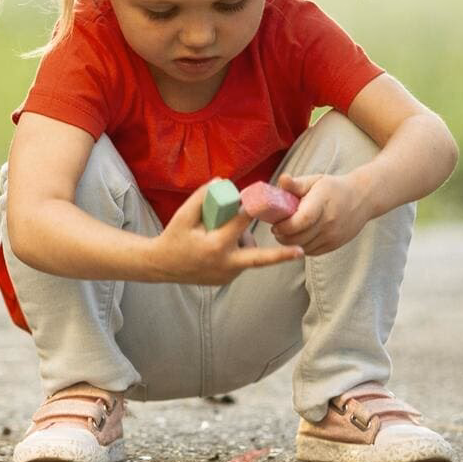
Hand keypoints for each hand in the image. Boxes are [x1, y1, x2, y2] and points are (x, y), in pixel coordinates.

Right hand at [149, 181, 303, 285]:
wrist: (161, 266)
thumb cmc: (172, 238)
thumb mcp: (182, 216)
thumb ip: (201, 197)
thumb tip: (221, 182)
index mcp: (216, 246)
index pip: (240, 224)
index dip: (252, 208)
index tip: (265, 198)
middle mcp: (225, 264)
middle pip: (259, 257)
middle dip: (281, 255)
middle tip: (300, 252)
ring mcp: (227, 275)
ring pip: (247, 253)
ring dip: (243, 240)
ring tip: (218, 233)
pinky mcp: (226, 279)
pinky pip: (239, 261)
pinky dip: (236, 250)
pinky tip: (217, 245)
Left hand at [271, 172, 369, 255]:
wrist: (361, 199)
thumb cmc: (333, 188)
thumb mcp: (314, 181)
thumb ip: (296, 184)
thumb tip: (282, 179)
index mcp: (322, 203)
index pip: (302, 220)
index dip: (285, 225)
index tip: (275, 224)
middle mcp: (329, 222)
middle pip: (299, 237)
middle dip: (282, 236)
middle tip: (276, 229)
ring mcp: (333, 236)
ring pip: (304, 247)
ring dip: (290, 243)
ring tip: (285, 232)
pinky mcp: (335, 245)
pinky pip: (312, 251)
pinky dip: (301, 247)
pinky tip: (298, 237)